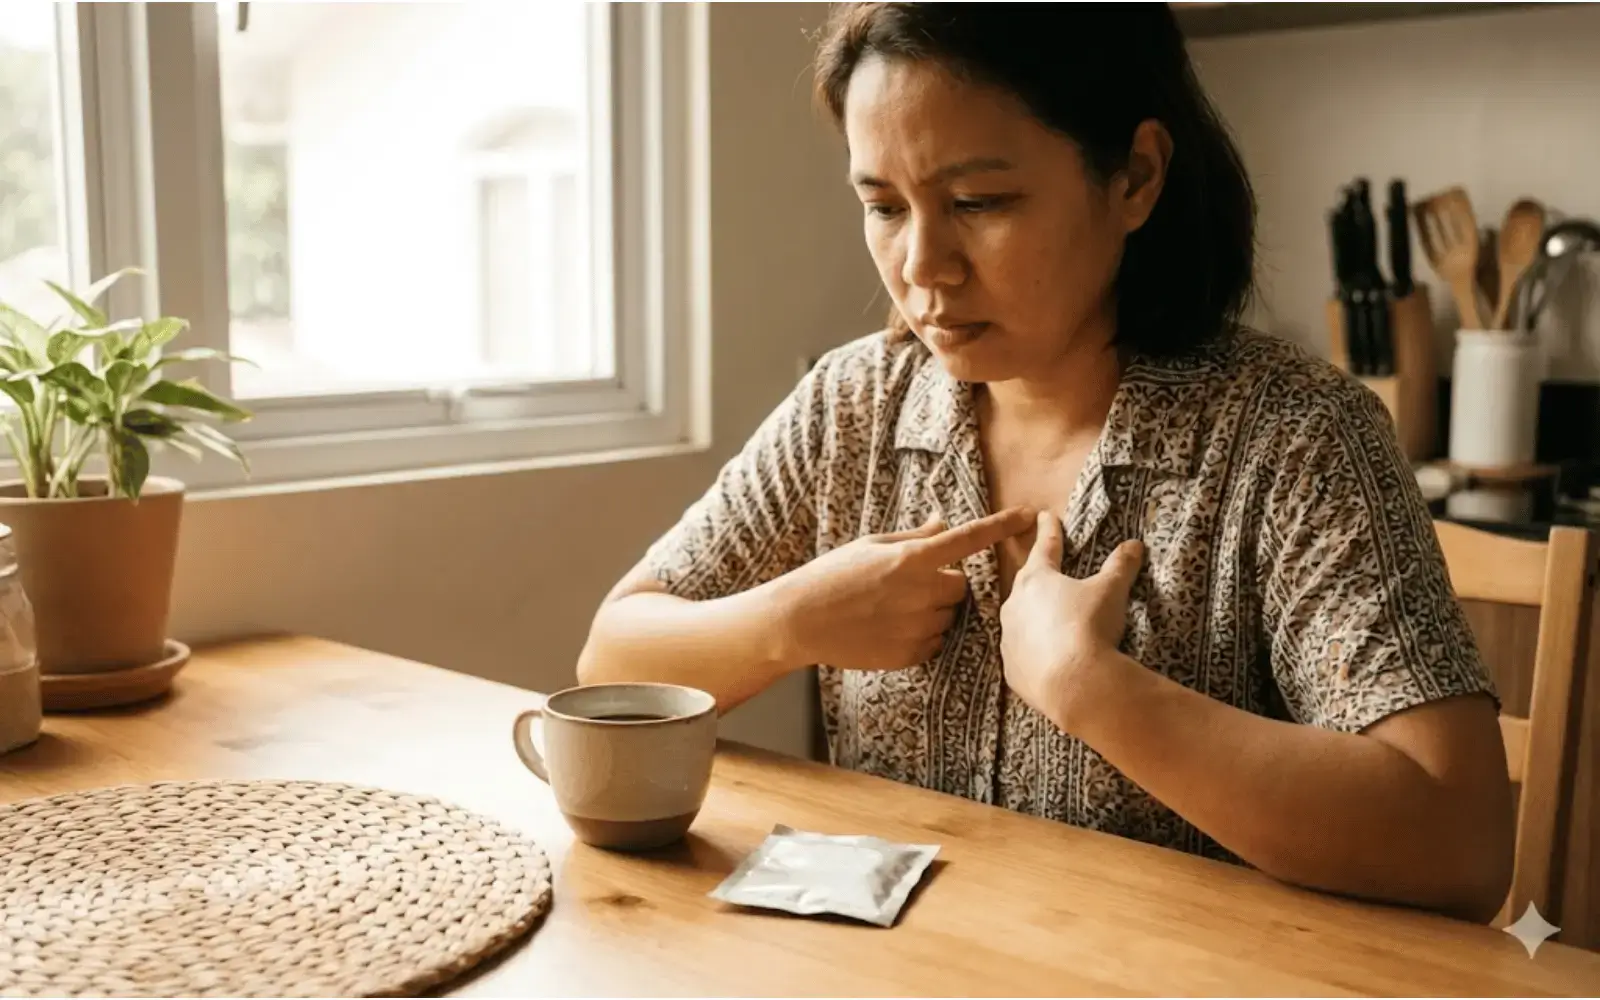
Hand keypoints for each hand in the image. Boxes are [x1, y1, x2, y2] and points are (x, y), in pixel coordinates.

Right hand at [771, 507, 1034, 669]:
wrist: (801, 620)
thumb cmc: (831, 575)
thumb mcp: (870, 545)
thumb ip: (913, 538)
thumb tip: (943, 524)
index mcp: (911, 558)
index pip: (968, 539)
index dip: (1000, 526)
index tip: (1026, 515)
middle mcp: (921, 592)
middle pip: (960, 586)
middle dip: (944, 584)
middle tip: (908, 585)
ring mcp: (917, 625)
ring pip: (948, 616)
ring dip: (932, 611)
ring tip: (891, 609)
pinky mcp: (911, 653)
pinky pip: (934, 642)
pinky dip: (920, 635)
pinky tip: (888, 629)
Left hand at [1000, 511, 1143, 729]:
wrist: (1075, 684)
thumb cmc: (1090, 626)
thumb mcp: (1110, 591)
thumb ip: (1120, 566)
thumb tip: (1134, 545)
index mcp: (1037, 579)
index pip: (1046, 547)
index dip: (1049, 530)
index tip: (1044, 515)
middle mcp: (1015, 605)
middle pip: (1026, 584)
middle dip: (1036, 576)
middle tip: (1044, 570)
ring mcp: (1009, 639)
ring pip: (1018, 620)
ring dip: (1032, 617)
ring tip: (1048, 620)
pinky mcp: (1012, 670)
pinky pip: (1021, 655)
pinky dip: (1032, 652)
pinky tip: (1045, 657)